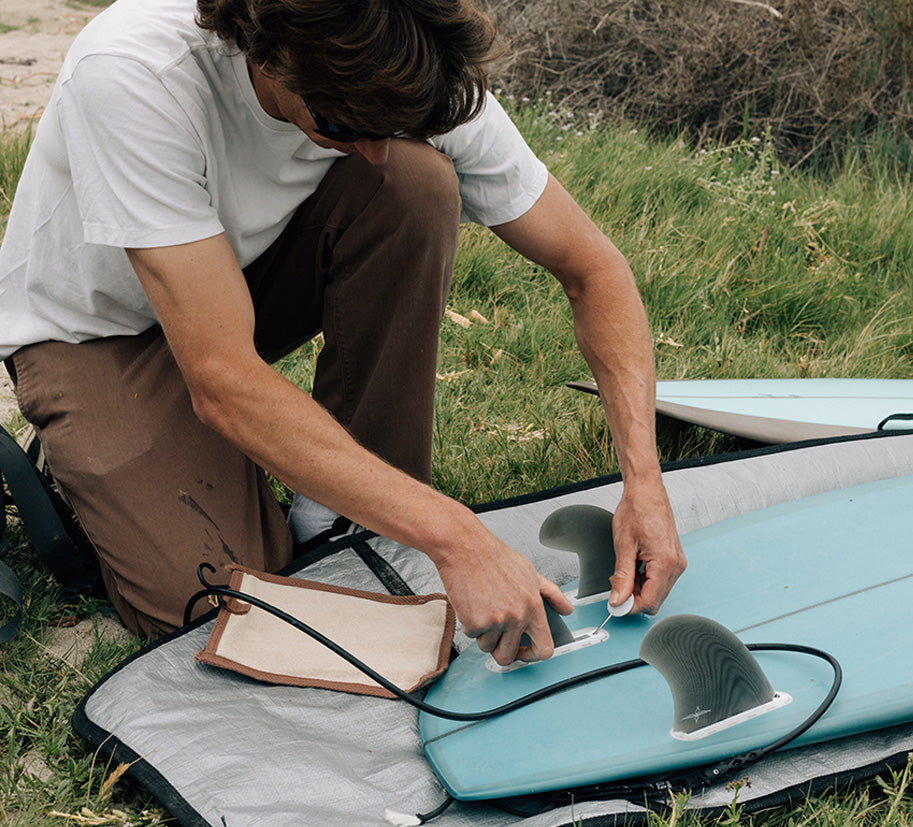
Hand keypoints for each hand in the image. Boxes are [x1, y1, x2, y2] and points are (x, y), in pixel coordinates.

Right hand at [434, 537, 573, 665]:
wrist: (466, 547)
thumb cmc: (495, 558)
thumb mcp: (531, 573)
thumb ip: (552, 594)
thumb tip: (567, 609)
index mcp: (534, 606)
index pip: (544, 648)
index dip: (532, 656)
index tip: (523, 652)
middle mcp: (517, 616)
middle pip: (508, 656)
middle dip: (499, 649)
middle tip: (494, 633)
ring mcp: (496, 621)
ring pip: (487, 647)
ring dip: (482, 633)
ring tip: (482, 608)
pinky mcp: (474, 622)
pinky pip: (470, 636)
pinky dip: (468, 623)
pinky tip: (471, 603)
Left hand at [608, 479, 685, 614]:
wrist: (646, 491)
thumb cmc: (636, 510)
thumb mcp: (623, 546)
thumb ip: (622, 577)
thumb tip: (617, 600)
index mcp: (665, 562)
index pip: (649, 602)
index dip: (629, 606)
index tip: (613, 603)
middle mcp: (676, 565)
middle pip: (655, 600)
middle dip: (634, 597)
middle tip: (616, 583)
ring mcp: (677, 562)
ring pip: (657, 592)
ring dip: (639, 588)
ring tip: (624, 569)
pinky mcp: (674, 559)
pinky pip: (660, 580)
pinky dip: (645, 580)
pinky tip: (634, 566)